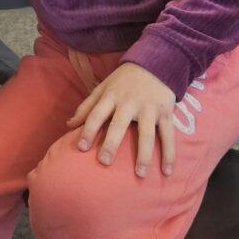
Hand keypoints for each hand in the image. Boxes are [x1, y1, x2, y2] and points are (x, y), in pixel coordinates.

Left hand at [68, 62, 176, 177]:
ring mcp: (149, 108)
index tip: (81, 147)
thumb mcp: (102, 88)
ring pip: (147, 134)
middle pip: (119, 125)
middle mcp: (129, 102)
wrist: (154, 64)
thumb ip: (86, 107)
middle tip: (104, 162)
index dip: (88, 129)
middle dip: (111, 143)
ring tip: (140, 174)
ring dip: (144, 155)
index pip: (96, 114)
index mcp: (111, 96)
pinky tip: (167, 171)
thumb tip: (68, 125)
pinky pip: (169, 136)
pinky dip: (170, 154)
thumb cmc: (123, 81)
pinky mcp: (166, 113)